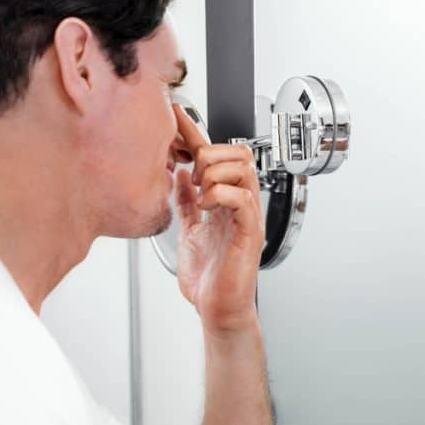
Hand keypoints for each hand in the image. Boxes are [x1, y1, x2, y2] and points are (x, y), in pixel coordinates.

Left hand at [172, 103, 264, 335]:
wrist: (217, 309)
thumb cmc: (209, 277)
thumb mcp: (189, 229)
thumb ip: (187, 202)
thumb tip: (178, 175)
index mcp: (225, 200)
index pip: (215, 156)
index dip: (195, 133)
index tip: (175, 116)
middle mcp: (240, 204)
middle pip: (238, 153)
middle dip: (210, 154)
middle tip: (192, 172)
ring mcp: (246, 216)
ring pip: (242, 169)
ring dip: (215, 172)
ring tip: (200, 192)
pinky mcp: (249, 232)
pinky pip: (242, 199)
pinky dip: (221, 195)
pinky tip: (207, 205)